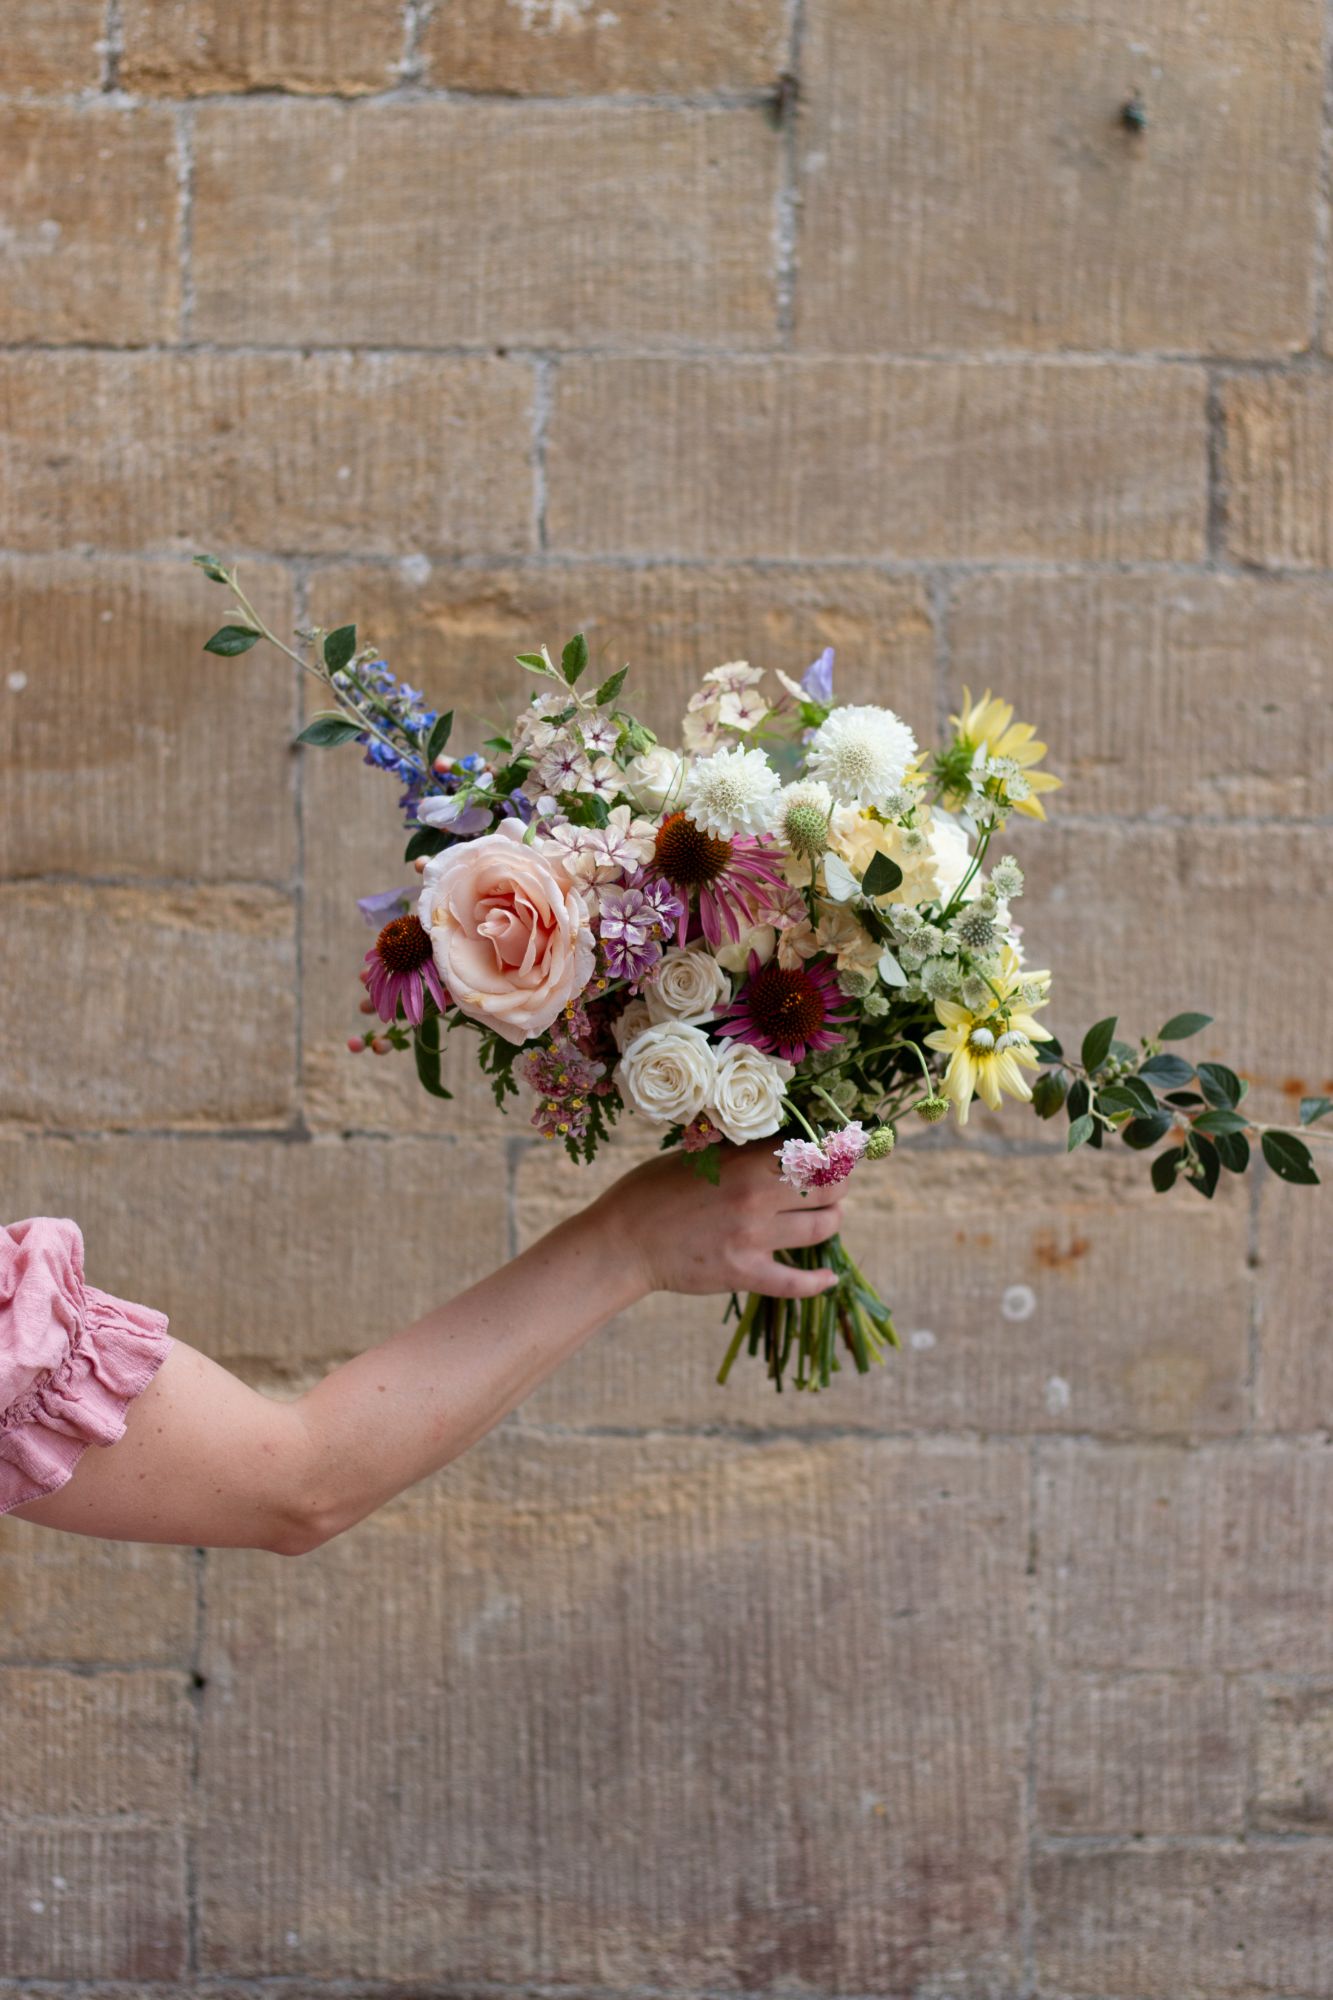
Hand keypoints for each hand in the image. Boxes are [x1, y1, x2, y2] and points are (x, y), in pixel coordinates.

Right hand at [595, 1143, 843, 1299]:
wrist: (622, 1242)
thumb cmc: (650, 1190)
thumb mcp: (693, 1155)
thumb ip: (736, 1152)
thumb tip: (773, 1140)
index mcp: (744, 1162)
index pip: (809, 1150)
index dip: (830, 1149)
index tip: (835, 1148)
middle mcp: (756, 1198)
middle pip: (827, 1187)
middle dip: (839, 1183)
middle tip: (837, 1182)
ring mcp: (753, 1239)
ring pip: (821, 1230)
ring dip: (833, 1221)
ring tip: (831, 1216)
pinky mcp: (744, 1274)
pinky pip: (795, 1283)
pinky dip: (818, 1282)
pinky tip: (829, 1278)